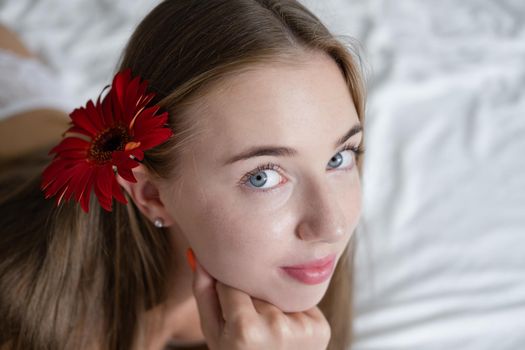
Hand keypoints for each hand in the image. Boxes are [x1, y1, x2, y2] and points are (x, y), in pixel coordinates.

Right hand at [189, 250, 331, 349]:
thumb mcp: (213, 333)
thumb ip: (203, 293)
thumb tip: (199, 254)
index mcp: (244, 329)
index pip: (231, 282)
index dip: (228, 293)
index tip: (229, 304)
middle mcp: (276, 326)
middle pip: (256, 286)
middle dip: (251, 296)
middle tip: (251, 321)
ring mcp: (302, 327)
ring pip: (277, 291)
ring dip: (271, 301)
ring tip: (268, 328)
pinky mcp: (320, 327)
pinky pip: (299, 300)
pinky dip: (291, 310)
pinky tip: (286, 330)